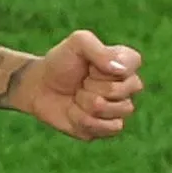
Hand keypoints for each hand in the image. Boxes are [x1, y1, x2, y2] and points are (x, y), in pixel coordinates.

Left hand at [22, 30, 142, 140]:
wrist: (39, 87)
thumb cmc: (60, 62)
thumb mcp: (77, 44)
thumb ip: (100, 50)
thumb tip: (119, 70)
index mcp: (125, 62)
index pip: (133, 64)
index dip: (105, 67)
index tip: (89, 65)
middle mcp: (126, 85)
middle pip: (123, 90)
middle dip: (93, 86)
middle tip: (81, 81)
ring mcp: (118, 108)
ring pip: (120, 110)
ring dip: (89, 104)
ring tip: (78, 96)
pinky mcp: (107, 128)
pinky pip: (111, 128)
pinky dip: (87, 120)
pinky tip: (76, 112)